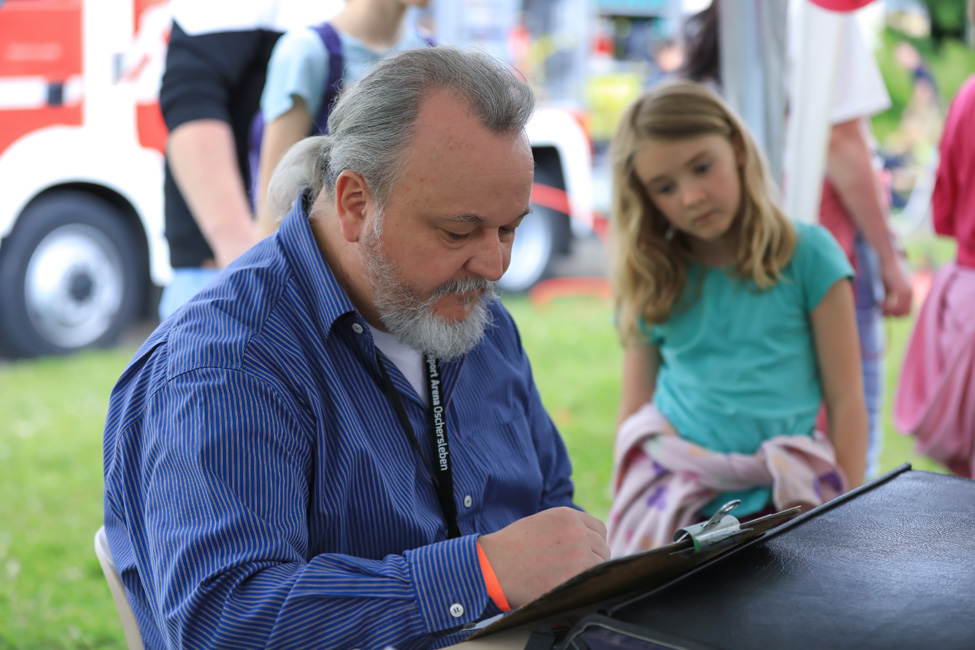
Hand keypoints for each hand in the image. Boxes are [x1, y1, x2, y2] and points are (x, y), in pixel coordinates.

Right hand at [478, 507, 609, 608]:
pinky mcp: (577, 575)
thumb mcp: (540, 523)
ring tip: (567, 578)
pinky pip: (593, 581)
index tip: (585, 553)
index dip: (592, 543)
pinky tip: (568, 586)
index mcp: (568, 516)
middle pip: (602, 548)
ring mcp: (580, 553)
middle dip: (592, 558)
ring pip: (600, 565)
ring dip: (588, 572)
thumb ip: (565, 528)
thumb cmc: (511, 547)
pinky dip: (584, 585)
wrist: (494, 565)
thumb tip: (584, 541)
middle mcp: (578, 531)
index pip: (599, 529)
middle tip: (573, 570)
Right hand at [879, 252, 911, 316]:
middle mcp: (911, 293)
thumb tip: (882, 308)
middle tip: (880, 309)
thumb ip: (888, 297)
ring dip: (889, 311)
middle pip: (904, 313)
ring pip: (902, 312)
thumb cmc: (884, 269)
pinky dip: (888, 308)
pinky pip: (898, 307)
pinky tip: (880, 302)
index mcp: (908, 293)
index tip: (882, 309)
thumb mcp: (887, 286)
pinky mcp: (903, 290)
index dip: (893, 313)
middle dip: (892, 314)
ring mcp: (908, 292)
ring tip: (880, 304)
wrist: (887, 258)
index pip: (905, 311)